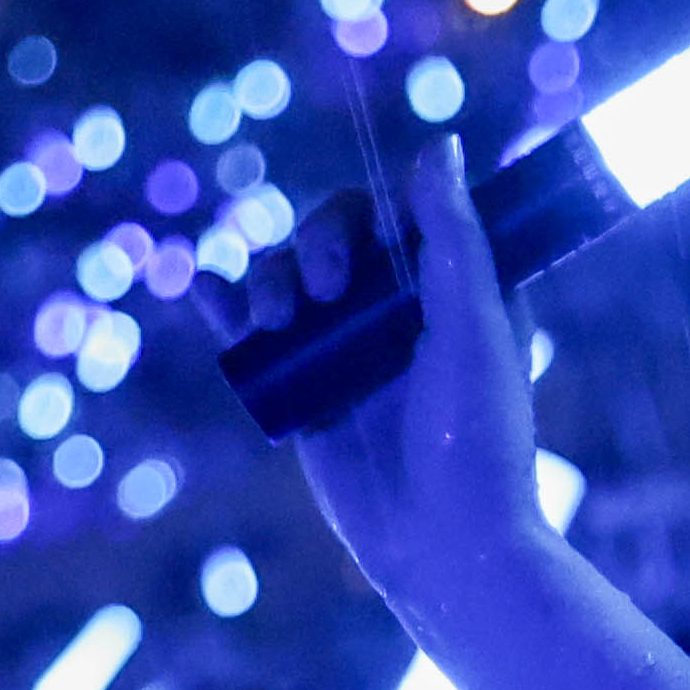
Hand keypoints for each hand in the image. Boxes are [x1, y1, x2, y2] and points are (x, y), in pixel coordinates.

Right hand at [246, 136, 555, 645]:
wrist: (443, 545)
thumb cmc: (477, 439)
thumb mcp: (474, 328)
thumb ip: (456, 238)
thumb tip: (437, 145)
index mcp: (454, 287)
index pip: (400, 212)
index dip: (372, 214)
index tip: (368, 252)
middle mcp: (400, 309)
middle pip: (336, 233)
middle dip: (317, 243)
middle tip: (326, 291)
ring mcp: (348, 347)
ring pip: (288, 274)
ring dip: (269, 277)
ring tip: (275, 318)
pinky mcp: (304, 387)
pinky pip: (253, 331)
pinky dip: (226, 305)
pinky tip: (211, 294)